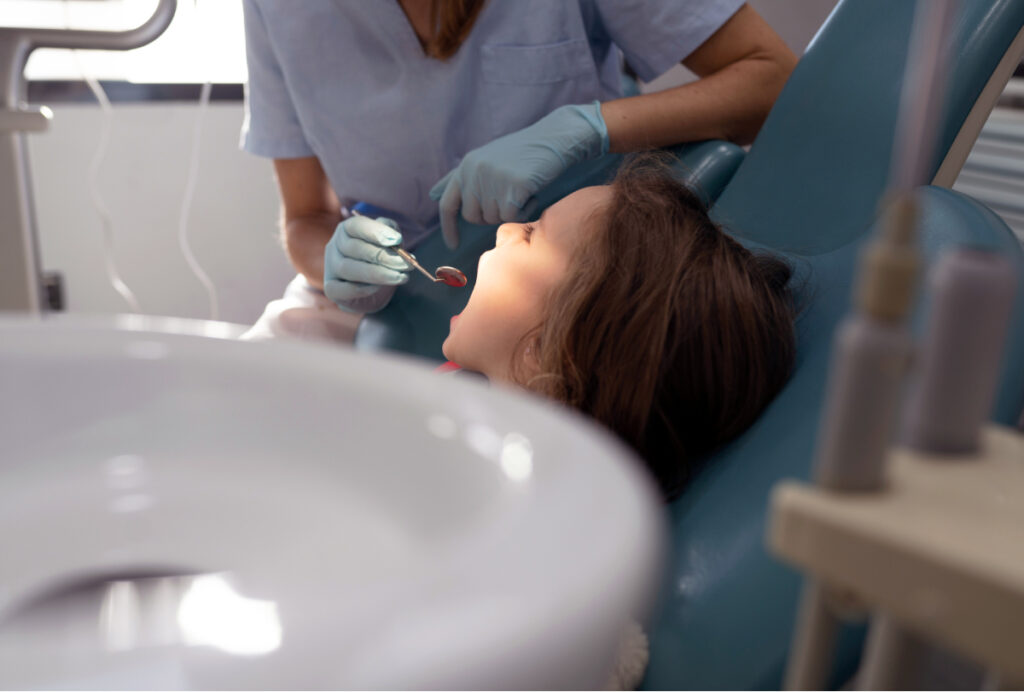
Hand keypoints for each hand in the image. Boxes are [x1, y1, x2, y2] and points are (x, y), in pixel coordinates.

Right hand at [323, 215, 410, 311]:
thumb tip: (395, 240)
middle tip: (407, 264)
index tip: (397, 240)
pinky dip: (359, 289)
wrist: (373, 288)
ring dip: (377, 273)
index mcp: (348, 229)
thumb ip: (392, 235)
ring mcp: (331, 267)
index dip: (376, 232)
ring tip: (400, 277)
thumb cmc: (381, 258)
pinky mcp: (331, 288)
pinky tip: (377, 288)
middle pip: (355, 248)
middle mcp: (335, 246)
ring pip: (348, 268)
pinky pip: (341, 289)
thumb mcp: (389, 241)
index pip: (357, 225)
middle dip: (384, 257)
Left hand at [429, 101, 608, 248]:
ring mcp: (492, 179)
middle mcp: (474, 172)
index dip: (448, 227)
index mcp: (466, 165)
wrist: (555, 138)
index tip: (452, 245)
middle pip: (473, 217)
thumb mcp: (486, 160)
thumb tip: (433, 194)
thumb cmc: (523, 153)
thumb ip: (462, 178)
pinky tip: (532, 192)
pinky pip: (512, 216)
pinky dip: (525, 209)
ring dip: (510, 210)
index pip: (448, 203)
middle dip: (491, 214)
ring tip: (522, 188)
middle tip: (509, 197)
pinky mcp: (512, 187)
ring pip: (494, 218)